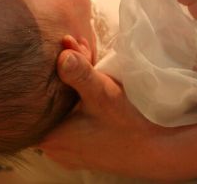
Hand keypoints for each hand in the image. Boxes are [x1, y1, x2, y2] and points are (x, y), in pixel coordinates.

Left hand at [40, 36, 169, 177]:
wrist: (158, 151)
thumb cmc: (128, 124)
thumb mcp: (103, 93)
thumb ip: (79, 73)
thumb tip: (62, 54)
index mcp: (48, 137)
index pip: (38, 96)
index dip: (50, 68)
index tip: (67, 46)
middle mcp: (52, 148)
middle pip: (50, 99)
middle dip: (64, 71)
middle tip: (79, 47)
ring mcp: (66, 150)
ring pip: (61, 107)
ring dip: (72, 82)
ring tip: (86, 56)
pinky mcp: (79, 148)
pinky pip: (71, 118)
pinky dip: (79, 98)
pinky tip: (91, 77)